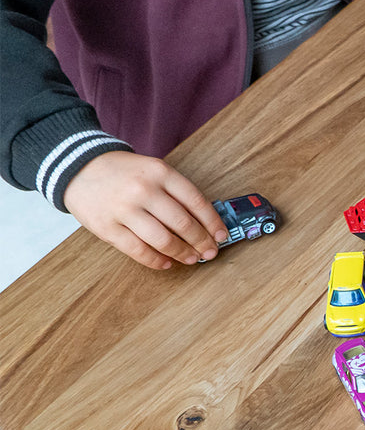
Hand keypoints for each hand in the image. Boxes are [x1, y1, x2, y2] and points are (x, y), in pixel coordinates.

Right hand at [64, 152, 227, 269]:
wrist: (77, 166)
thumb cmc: (123, 172)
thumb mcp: (153, 170)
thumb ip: (176, 192)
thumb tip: (205, 223)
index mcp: (160, 173)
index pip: (196, 202)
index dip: (213, 223)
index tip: (222, 236)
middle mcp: (143, 190)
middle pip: (183, 224)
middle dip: (201, 242)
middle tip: (210, 252)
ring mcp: (124, 209)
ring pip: (163, 240)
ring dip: (182, 253)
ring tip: (192, 259)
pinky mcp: (107, 227)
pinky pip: (138, 250)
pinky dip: (156, 260)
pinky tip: (166, 263)